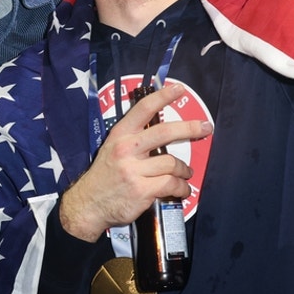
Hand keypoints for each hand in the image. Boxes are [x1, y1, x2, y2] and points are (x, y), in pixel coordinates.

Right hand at [59, 83, 211, 241]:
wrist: (89, 204)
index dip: (163, 96)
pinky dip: (182, 187)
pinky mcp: (141, 190)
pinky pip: (171, 184)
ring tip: (186, 173)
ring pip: (172, 163)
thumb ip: (135, 138)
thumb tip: (165, 132)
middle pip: (165, 132)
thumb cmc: (105, 175)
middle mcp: (126, 149)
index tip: (179, 89)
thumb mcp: (113, 148)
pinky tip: (183, 189)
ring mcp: (133, 170)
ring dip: (185, 169)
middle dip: (190, 128)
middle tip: (205, 128)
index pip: (143, 109)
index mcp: (120, 134)